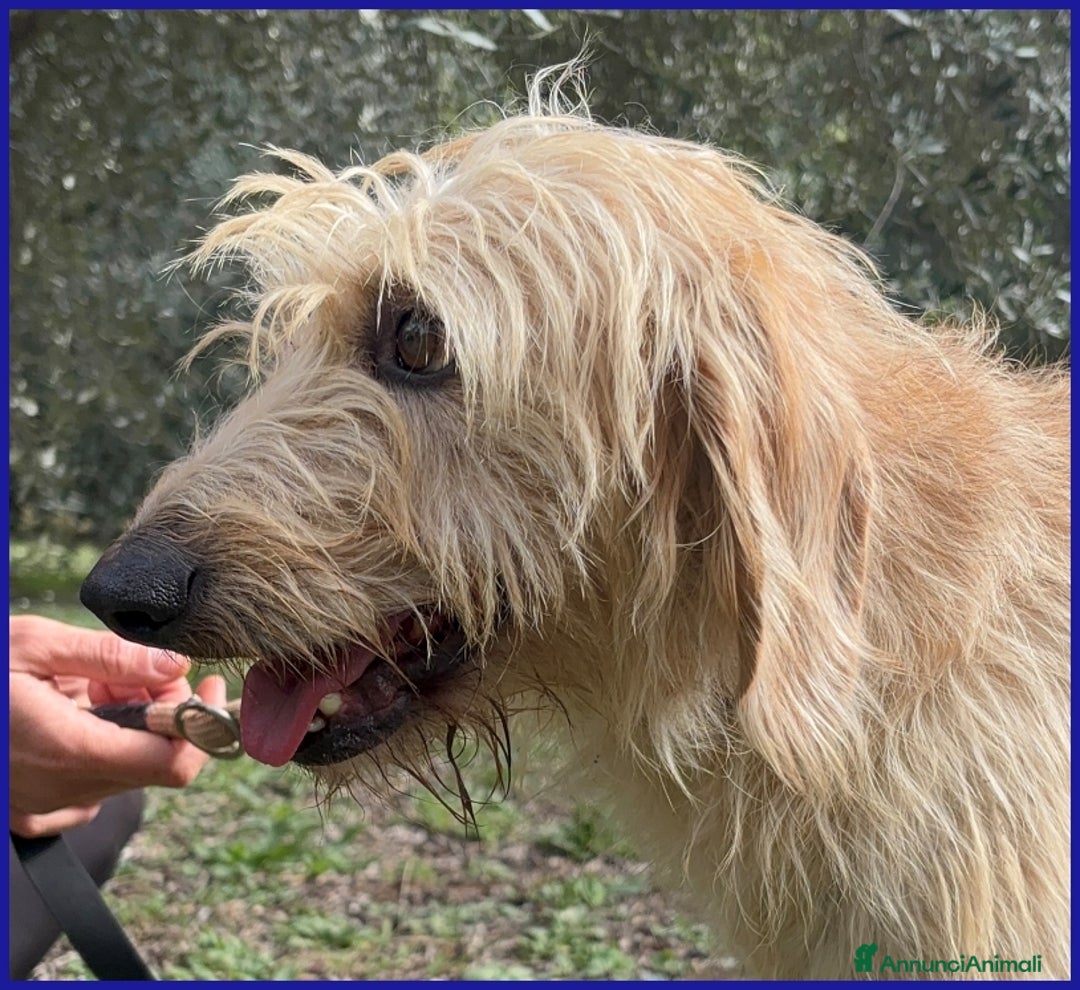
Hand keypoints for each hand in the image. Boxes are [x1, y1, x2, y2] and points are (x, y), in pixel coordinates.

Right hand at [9, 614, 226, 837]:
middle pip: (153, 763)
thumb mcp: (36, 645)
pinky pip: (88, 787)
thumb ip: (112, 657)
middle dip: (163, 714)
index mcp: (69, 749)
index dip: (203, 727)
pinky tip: (69, 713)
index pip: (174, 763)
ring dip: (128, 727)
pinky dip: (97, 747)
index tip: (209, 686)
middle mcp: (61, 790)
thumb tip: (176, 664)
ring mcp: (43, 807)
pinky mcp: (28, 813)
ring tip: (90, 686)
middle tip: (136, 670)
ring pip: (123, 771)